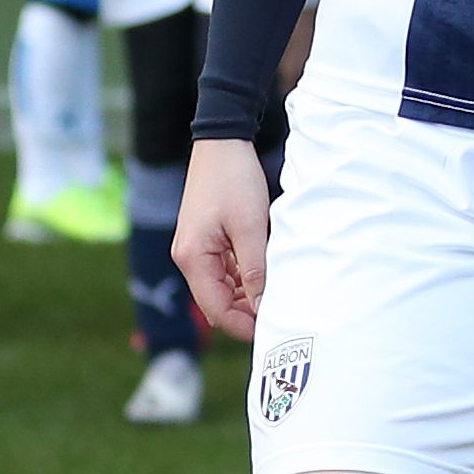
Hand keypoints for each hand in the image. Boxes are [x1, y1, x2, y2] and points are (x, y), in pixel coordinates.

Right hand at [172, 136, 273, 333]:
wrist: (222, 142)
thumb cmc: (234, 180)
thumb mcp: (250, 226)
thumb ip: (256, 269)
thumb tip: (264, 307)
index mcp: (193, 258)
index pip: (217, 310)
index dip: (245, 326)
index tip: (275, 331)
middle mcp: (189, 258)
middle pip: (219, 303)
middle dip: (248, 314)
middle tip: (284, 316)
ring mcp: (197, 250)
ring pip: (224, 289)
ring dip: (249, 296)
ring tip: (281, 295)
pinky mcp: (207, 241)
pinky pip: (226, 271)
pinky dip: (246, 278)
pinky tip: (269, 274)